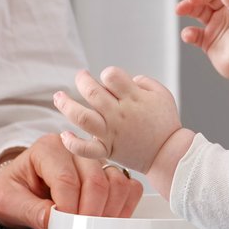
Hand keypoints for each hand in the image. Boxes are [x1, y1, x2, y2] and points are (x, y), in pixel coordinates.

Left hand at [0, 133, 142, 228]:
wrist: (23, 189)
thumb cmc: (15, 191)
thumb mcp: (7, 201)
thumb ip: (28, 210)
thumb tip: (53, 221)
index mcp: (48, 149)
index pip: (66, 179)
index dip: (68, 208)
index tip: (64, 228)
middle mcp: (76, 149)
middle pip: (96, 180)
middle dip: (90, 213)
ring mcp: (97, 160)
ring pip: (117, 183)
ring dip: (109, 211)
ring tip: (93, 228)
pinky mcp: (111, 173)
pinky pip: (130, 187)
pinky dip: (124, 206)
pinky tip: (108, 219)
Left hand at [53, 66, 183, 175]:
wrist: (169, 154)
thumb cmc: (165, 124)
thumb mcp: (163, 94)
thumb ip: (144, 81)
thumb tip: (126, 79)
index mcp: (134, 98)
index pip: (111, 75)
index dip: (108, 73)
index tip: (110, 79)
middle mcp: (120, 114)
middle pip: (92, 92)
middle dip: (82, 80)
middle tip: (81, 77)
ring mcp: (112, 133)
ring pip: (82, 117)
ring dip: (66, 105)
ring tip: (59, 97)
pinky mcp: (108, 150)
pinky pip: (86, 149)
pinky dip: (72, 143)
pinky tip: (64, 134)